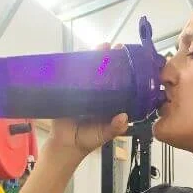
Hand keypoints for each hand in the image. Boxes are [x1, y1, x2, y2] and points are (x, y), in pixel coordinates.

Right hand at [50, 42, 128, 156]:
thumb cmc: (87, 139)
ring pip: (86, 70)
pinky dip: (72, 66)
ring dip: (92, 57)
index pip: (116, 80)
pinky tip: (77, 57)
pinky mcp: (66, 91)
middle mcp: (95, 92)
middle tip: (113, 46)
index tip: (127, 57)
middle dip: (107, 57)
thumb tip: (124, 118)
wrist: (65, 145)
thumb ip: (114, 127)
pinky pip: (69, 76)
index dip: (121, 69)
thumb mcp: (104, 134)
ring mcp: (80, 90)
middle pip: (101, 71)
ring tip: (100, 47)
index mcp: (107, 100)